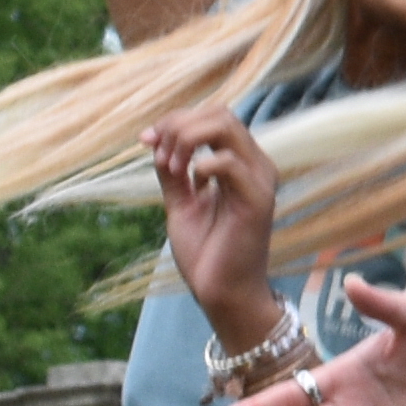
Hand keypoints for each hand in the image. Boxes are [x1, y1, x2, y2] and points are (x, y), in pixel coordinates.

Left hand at [145, 110, 277, 322]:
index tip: (145, 140)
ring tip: (170, 168)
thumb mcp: (181, 203)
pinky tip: (188, 180)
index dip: (175, 120)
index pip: (213, 117)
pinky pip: (228, 162)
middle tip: (157, 153)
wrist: (222, 293)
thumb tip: (154, 141)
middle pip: (220, 113)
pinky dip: (200, 163)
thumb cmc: (208, 253)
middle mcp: (256, 165)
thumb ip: (172, 173)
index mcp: (240, 164)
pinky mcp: (257, 200)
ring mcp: (260, 180)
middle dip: (178, 125)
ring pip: (225, 127)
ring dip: (186, 140)